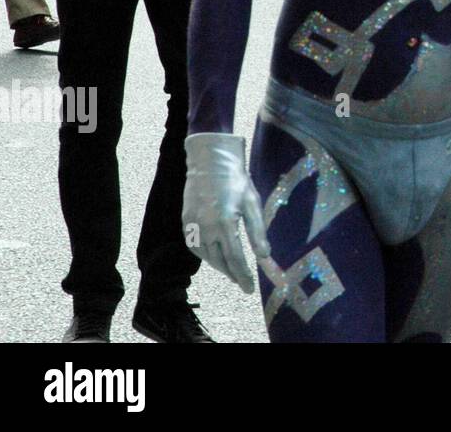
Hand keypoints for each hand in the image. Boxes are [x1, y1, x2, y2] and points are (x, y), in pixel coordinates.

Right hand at [183, 133, 270, 292]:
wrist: (210, 160)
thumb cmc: (236, 180)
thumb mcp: (252, 203)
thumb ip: (257, 232)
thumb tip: (265, 257)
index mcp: (226, 223)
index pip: (235, 259)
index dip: (243, 276)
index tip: (250, 289)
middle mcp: (206, 227)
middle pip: (220, 261)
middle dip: (232, 274)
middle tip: (243, 283)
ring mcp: (193, 225)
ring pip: (205, 256)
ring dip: (219, 266)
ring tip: (232, 271)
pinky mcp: (185, 221)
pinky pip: (194, 246)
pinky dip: (205, 255)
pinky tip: (214, 256)